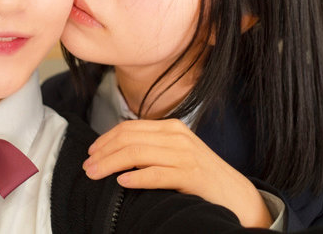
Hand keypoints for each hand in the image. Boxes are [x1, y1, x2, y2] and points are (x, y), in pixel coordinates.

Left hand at [83, 119, 272, 227]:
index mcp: (171, 127)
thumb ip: (152, 148)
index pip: (129, 127)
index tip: (91, 153)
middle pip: (129, 139)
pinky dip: (136, 178)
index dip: (106, 139)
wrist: (235, 193)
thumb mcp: (175, 154)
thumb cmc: (201, 176)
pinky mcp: (191, 175)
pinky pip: (156, 174)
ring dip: (111, 165)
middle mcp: (176, 136)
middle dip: (103, 152)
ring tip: (95, 174)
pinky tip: (121, 183)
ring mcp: (184, 155)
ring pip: (137, 154)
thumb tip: (116, 153)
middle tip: (87, 166)